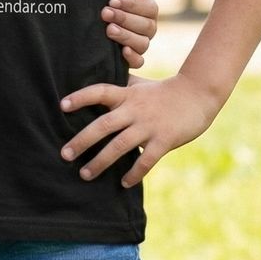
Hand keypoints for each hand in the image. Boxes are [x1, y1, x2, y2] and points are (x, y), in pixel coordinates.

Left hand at [59, 73, 218, 187]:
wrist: (199, 94)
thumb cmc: (163, 91)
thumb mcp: (139, 84)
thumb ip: (119, 85)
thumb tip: (96, 76)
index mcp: (127, 95)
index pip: (99, 92)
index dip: (80, 97)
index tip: (61, 106)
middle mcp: (135, 110)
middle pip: (103, 125)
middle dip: (82, 141)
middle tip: (64, 155)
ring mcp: (149, 126)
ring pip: (120, 146)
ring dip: (100, 162)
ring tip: (84, 175)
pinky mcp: (165, 140)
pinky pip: (146, 160)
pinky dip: (134, 173)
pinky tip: (124, 183)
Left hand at [103, 0, 156, 67]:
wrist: (94, 19)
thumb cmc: (110, 2)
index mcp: (148, 11)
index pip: (149, 8)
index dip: (132, 4)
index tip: (112, 1)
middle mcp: (148, 29)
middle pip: (146, 26)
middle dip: (124, 18)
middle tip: (105, 13)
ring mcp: (141, 44)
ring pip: (143, 43)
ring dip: (126, 36)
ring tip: (109, 30)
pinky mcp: (133, 59)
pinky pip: (139, 62)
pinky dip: (133, 57)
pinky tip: (123, 51)